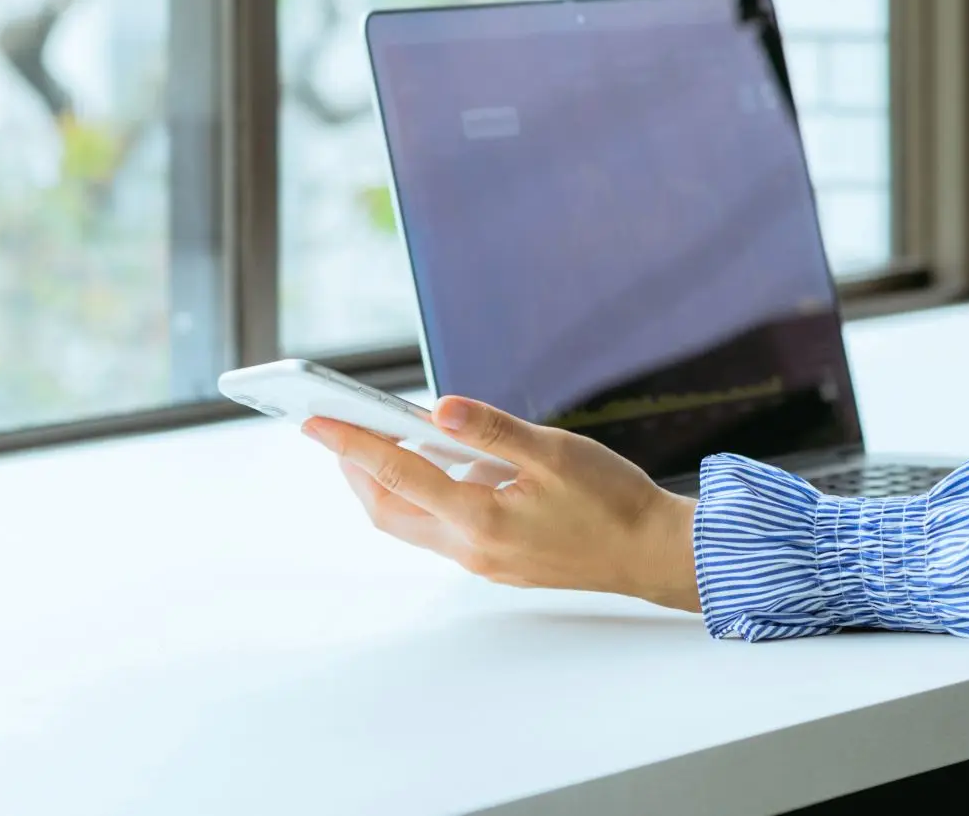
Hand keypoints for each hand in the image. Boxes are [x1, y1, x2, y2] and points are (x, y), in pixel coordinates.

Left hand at [303, 398, 700, 611]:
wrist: (651, 553)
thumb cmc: (612, 501)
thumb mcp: (555, 451)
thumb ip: (492, 430)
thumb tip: (439, 407)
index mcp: (480, 518)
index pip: (396, 473)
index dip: (352, 443)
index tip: (316, 420)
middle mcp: (471, 547)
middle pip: (388, 508)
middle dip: (354, 468)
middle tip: (335, 428)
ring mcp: (482, 560)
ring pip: (410, 523)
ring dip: (385, 485)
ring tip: (375, 441)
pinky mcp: (496, 561)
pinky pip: (439, 529)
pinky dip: (420, 496)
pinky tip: (435, 467)